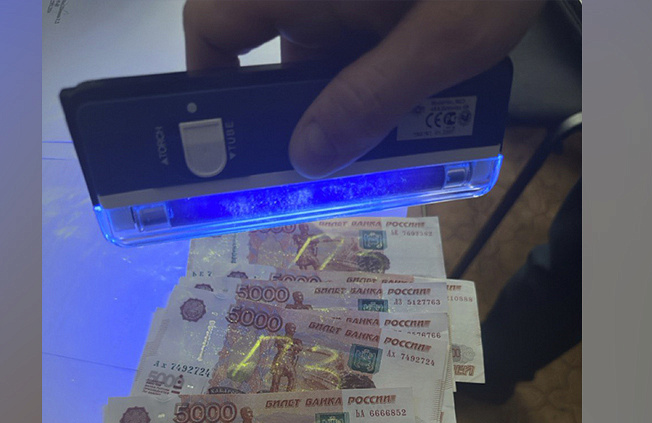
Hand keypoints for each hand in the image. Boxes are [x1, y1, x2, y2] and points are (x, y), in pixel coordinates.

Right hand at [184, 0, 541, 177]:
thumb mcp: (444, 38)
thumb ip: (374, 96)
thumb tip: (308, 158)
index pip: (215, 25)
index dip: (208, 82)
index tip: (224, 140)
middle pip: (276, 53)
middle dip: (298, 116)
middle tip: (320, 175)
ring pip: (329, 54)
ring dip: (350, 105)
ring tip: (379, 162)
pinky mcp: (392, 0)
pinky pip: (368, 41)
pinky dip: (383, 78)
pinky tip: (418, 119)